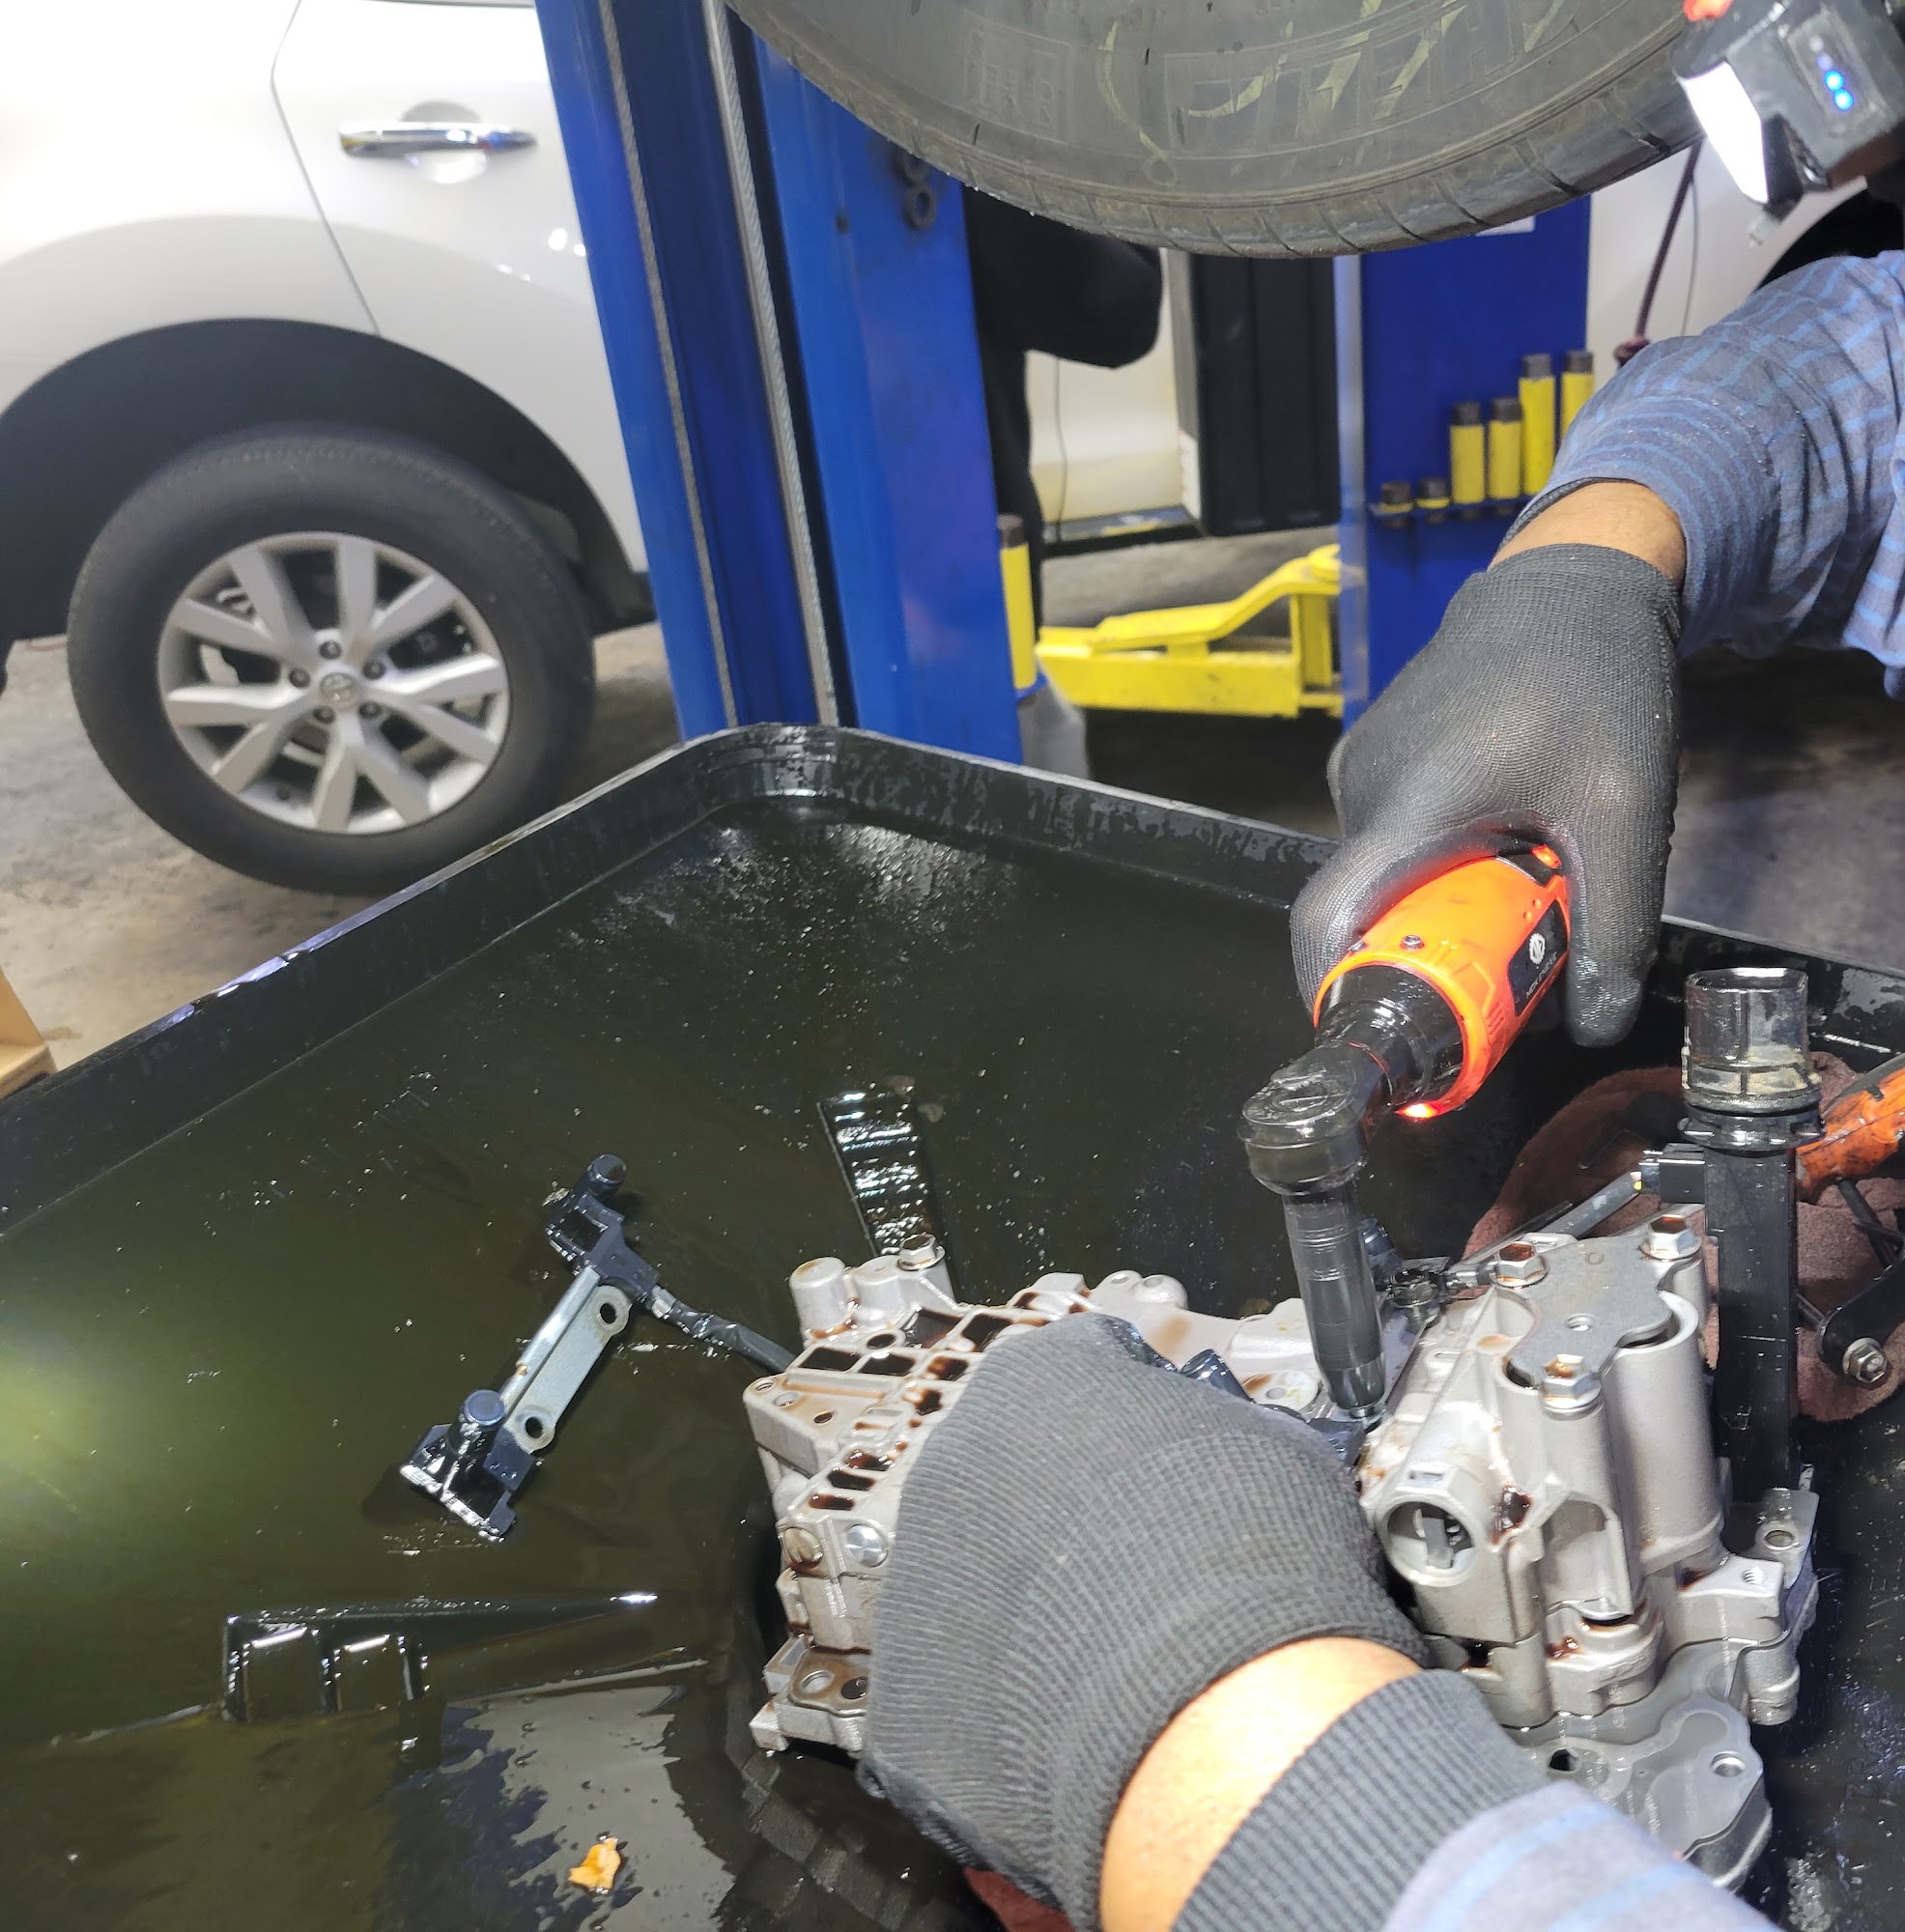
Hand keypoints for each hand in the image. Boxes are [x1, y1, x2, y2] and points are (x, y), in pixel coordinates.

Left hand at [858, 1316, 1425, 1928]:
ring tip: (1119, 1637)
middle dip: (1073, 1503)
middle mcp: (959, 1452)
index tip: (1167, 1445)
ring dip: (1035, 1593)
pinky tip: (1080, 1701)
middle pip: (1015, 1464)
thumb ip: (1232, 1429)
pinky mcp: (910, 1673)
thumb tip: (1246, 1451)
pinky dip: (1013, 1686)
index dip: (1138, 1405)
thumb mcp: (1276, 1448)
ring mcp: (924, 1562)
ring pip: (977, 1567)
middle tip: (1145, 1551)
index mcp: (1038, 1374)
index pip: (1084, 1363)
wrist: (1210, 1700)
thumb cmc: (1245, 1558)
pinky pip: (962, 1670)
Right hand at [1291, 536, 1681, 1047]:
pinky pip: (1385, 837)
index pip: (1328, 920)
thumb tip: (1593, 1022)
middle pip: (1363, 906)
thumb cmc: (1593, 682)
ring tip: (1517, 884)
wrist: (1572, 581)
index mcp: (1410, 803)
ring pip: (1379, 872)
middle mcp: (1363, 786)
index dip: (1334, 990)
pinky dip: (1430, 863)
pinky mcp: (1371, 755)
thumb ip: (1614, 925)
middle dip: (1424, 952)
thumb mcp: (1626, 814)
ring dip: (1434, 902)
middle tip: (1504, 965)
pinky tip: (1497, 841)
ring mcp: (1360, 766)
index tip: (1380, 1036)